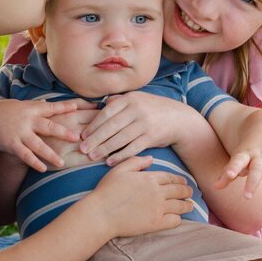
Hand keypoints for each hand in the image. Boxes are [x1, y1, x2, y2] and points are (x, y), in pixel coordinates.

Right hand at [0, 96, 96, 172]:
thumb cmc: (3, 111)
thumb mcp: (20, 105)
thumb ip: (36, 107)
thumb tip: (49, 103)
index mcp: (31, 109)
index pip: (52, 107)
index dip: (66, 107)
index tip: (80, 107)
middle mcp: (27, 121)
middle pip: (48, 127)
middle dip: (63, 132)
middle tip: (77, 138)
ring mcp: (19, 133)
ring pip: (38, 145)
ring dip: (50, 155)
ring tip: (62, 163)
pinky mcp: (11, 144)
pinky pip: (25, 155)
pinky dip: (33, 162)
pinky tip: (42, 168)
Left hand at [79, 91, 193, 162]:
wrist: (179, 119)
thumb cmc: (153, 110)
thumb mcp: (138, 99)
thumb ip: (120, 102)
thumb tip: (101, 105)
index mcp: (130, 99)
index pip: (106, 113)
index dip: (93, 125)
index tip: (82, 135)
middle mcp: (137, 109)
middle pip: (110, 126)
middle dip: (94, 139)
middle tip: (82, 149)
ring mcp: (145, 123)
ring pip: (120, 138)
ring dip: (104, 149)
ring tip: (92, 157)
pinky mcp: (152, 137)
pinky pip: (132, 148)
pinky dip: (120, 156)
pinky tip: (110, 161)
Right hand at [89, 156, 195, 237]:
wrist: (101, 214)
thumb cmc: (107, 191)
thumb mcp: (119, 170)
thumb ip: (136, 162)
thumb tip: (151, 158)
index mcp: (150, 178)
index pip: (171, 178)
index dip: (179, 180)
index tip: (184, 182)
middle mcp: (157, 192)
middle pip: (179, 190)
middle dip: (187, 191)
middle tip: (190, 193)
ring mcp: (158, 208)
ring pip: (180, 206)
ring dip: (187, 205)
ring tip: (190, 206)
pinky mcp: (156, 223)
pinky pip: (174, 221)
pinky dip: (178, 219)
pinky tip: (178, 218)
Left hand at [216, 147, 261, 201]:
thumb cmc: (249, 151)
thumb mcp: (238, 158)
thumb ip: (227, 173)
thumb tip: (215, 188)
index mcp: (246, 153)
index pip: (239, 160)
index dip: (233, 168)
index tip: (228, 176)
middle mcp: (261, 156)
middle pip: (257, 168)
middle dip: (252, 181)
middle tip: (247, 197)